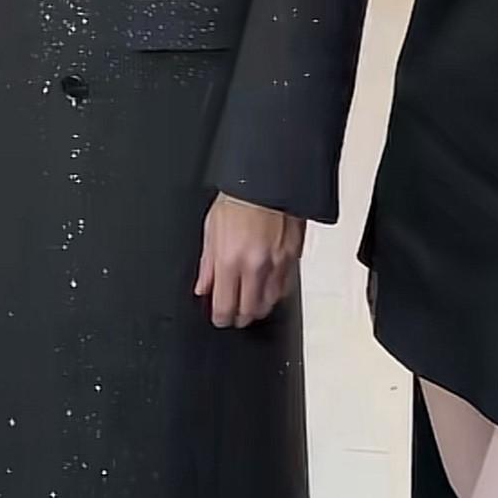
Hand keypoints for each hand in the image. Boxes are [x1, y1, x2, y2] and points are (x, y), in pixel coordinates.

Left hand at [194, 195, 304, 328]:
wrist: (266, 179)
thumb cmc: (237, 198)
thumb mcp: (211, 229)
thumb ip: (207, 264)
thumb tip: (203, 287)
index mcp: (230, 260)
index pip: (225, 307)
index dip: (221, 318)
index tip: (220, 317)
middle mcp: (255, 266)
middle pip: (250, 311)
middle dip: (241, 317)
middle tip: (235, 314)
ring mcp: (277, 263)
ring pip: (270, 303)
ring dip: (259, 306)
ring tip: (251, 301)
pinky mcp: (293, 256)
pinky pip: (286, 286)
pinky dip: (276, 292)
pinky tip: (268, 286)